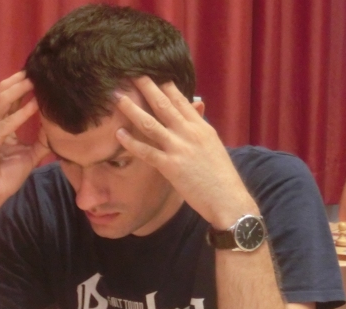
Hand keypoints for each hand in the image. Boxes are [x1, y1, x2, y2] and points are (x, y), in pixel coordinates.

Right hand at [0, 71, 49, 209]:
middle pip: (4, 91)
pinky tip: (36, 104)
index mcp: (1, 124)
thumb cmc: (4, 178)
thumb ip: (42, 141)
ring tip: (36, 78)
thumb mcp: (30, 156)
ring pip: (2, 100)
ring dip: (20, 88)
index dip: (25, 85)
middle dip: (21, 79)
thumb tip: (58, 129)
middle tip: (40, 67)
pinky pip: (6, 123)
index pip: (11, 98)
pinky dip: (21, 113)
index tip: (43, 74)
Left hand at [114, 77, 256, 227]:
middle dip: (146, 87)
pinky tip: (118, 134)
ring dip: (132, 109)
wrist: (228, 199)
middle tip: (130, 73)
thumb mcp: (213, 145)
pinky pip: (146, 151)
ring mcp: (180, 148)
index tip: (151, 72)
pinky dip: (131, 142)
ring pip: (151, 124)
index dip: (164, 85)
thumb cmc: (220, 176)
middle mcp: (190, 133)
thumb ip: (199, 127)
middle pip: (164, 105)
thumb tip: (196, 108)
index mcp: (201, 127)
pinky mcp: (171, 166)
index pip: (180, 100)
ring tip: (117, 97)